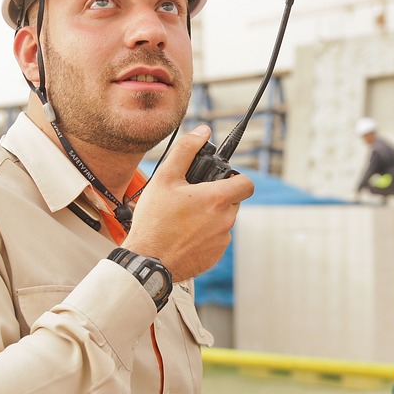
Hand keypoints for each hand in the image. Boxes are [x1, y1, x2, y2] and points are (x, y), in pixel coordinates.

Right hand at [122, 126, 254, 282]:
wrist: (147, 260)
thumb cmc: (154, 220)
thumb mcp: (165, 178)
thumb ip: (186, 150)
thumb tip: (202, 132)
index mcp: (218, 199)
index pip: (247, 183)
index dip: (236, 178)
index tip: (221, 180)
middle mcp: (226, 220)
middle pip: (232, 201)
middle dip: (217, 197)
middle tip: (192, 199)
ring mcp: (222, 240)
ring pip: (223, 221)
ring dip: (210, 216)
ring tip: (183, 218)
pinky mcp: (215, 256)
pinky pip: (216, 239)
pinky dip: (204, 235)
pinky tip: (183, 235)